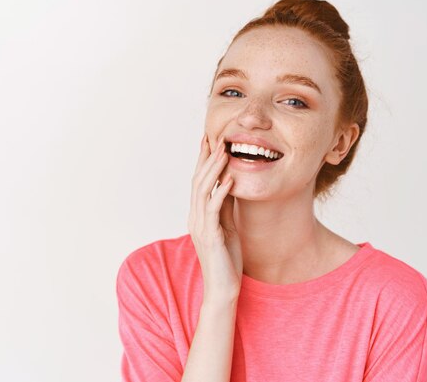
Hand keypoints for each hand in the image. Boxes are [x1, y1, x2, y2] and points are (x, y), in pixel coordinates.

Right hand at [188, 134, 242, 304]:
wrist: (223, 289)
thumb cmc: (227, 260)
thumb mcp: (228, 227)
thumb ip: (226, 207)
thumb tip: (231, 183)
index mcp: (199, 215)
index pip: (199, 182)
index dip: (203, 161)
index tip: (210, 140)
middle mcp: (195, 218)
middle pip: (198, 181)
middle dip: (206, 159)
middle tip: (215, 137)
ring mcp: (201, 227)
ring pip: (203, 191)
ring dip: (214, 170)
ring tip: (224, 152)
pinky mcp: (210, 236)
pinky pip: (214, 209)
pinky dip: (221, 192)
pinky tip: (230, 180)